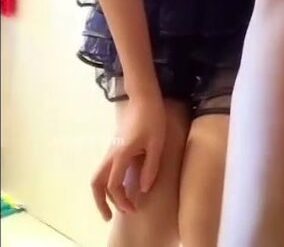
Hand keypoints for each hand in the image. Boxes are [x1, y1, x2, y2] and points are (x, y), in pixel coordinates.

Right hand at [91, 93, 165, 220]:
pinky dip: (109, 182)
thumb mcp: (157, 143)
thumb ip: (150, 167)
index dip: (121, 200)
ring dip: (104, 192)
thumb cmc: (152, 118)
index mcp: (121, 153)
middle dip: (100, 202)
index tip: (133, 208)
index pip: (113, 184)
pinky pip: (106, 168)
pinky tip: (122, 186)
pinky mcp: (115, 146)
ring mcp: (112, 149)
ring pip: (99, 175)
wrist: (144, 97)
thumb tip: (142, 190)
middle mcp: (112, 153)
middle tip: (110, 216)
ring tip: (117, 204)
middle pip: (96, 182)